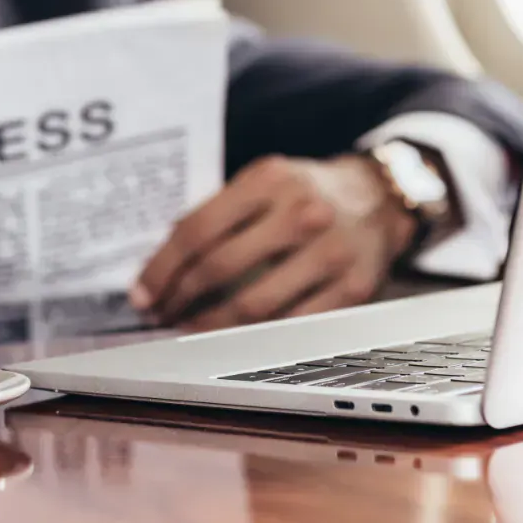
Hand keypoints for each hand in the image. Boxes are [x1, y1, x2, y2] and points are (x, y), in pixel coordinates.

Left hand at [130, 155, 415, 331]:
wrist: (380, 198)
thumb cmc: (304, 193)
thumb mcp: (263, 181)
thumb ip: (218, 213)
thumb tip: (161, 265)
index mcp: (269, 180)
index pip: (198, 229)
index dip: (162, 268)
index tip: (143, 293)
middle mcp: (302, 212)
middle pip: (220, 267)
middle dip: (179, 299)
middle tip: (160, 315)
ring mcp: (331, 252)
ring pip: (253, 305)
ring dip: (209, 326)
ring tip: (188, 330)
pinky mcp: (353, 288)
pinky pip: (292, 326)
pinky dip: (255, 340)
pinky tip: (234, 341)